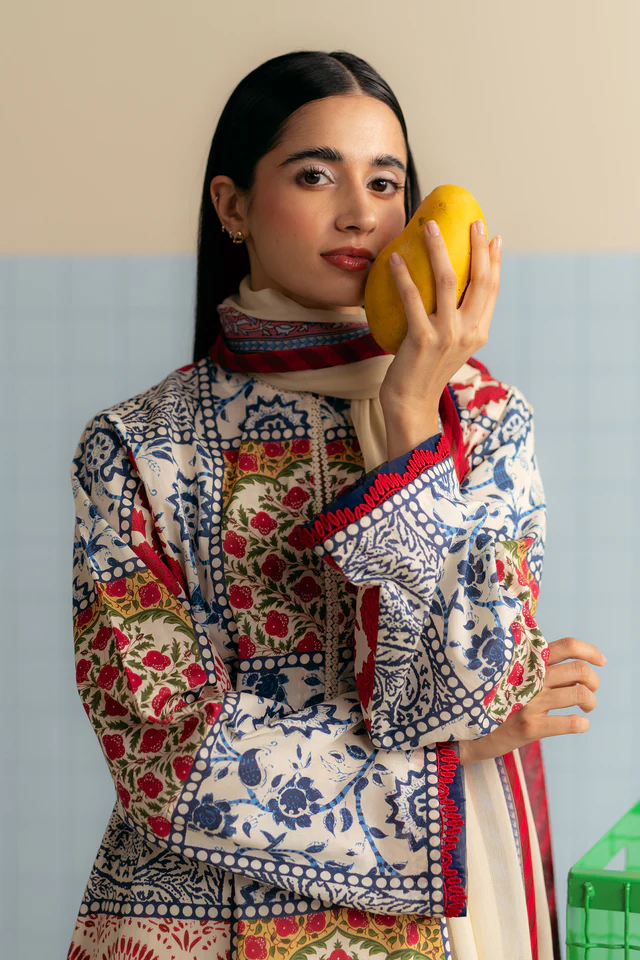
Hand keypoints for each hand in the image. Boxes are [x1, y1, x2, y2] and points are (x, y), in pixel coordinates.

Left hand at [379, 220, 501, 419]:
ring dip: (438, 249)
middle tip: (472, 221)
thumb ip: (457, 322)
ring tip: (429, 226)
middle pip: (479, 280)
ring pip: (448, 281)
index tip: (493, 236)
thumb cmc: (425, 372)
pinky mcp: (422, 340)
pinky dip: (403, 275)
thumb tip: (450, 290)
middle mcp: (469, 332)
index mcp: (479, 333)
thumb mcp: (450, 346)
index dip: (494, 260)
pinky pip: (412, 298)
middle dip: (477, 246)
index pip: (492, 289)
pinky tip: (395, 259)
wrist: (411, 404)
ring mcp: (446, 336)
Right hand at [459, 637, 605, 765]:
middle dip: (593, 681)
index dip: (589, 651)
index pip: (566, 646)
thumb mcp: (509, 675)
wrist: (465, 732)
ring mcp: (529, 702)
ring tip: (585, 708)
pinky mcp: (529, 726)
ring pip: (579, 695)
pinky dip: (582, 724)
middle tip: (589, 691)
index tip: (601, 660)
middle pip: (579, 670)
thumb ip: (534, 666)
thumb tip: (570, 663)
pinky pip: (570, 723)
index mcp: (526, 662)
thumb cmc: (492, 700)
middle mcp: (529, 678)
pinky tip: (579, 724)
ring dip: (590, 702)